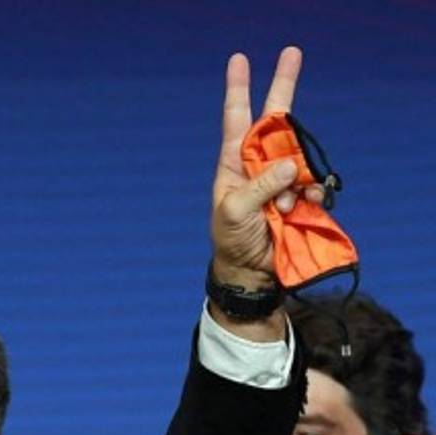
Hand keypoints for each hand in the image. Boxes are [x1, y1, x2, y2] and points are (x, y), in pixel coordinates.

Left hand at [210, 47, 322, 289]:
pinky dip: (311, 192)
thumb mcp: (235, 212)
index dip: (239, 89)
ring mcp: (282, 177)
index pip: (237, 119)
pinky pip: (314, 182)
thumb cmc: (232, 239)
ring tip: (279, 208)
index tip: (239, 60)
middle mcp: (259, 163)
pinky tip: (300, 206)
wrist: (251, 271)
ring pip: (298, 156)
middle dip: (283, 87)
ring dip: (294, 179)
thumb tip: (288, 165)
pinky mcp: (301, 194)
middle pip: (277, 121)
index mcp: (234, 162)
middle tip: (292, 51)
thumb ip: (259, 187)